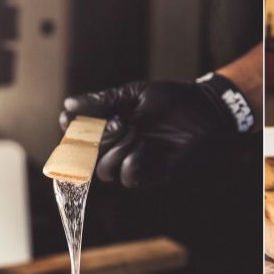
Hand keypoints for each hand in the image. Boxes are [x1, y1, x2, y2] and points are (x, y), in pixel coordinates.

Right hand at [59, 75, 254, 187]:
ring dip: (114, 151)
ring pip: (105, 172)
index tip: (71, 120)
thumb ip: (103, 101)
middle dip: (97, 138)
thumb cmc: (173, 100)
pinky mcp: (153, 173)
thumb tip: (68, 105)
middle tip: (119, 121)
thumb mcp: (134, 94)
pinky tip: (142, 146)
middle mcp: (120, 148)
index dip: (71, 132)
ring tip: (134, 132)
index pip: (78, 138)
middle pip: (87, 156)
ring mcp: (135, 162)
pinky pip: (129, 178)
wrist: (205, 109)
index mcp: (111, 128)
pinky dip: (130, 163)